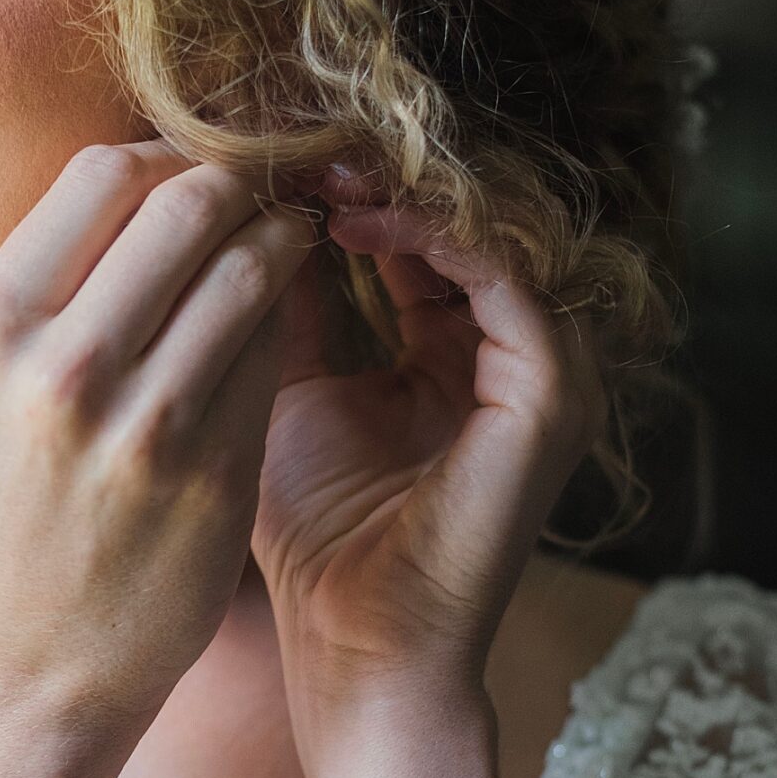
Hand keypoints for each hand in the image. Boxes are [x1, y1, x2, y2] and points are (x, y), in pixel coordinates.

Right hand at [0, 138, 318, 734]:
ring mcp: (143, 423)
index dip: (167, 150)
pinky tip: (283, 320)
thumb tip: (137, 179)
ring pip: (248, 268)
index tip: (196, 163)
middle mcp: (61, 365)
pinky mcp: (214, 473)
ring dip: (283, 237)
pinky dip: (285, 319)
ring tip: (291, 236)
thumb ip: (47, 293)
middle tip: (267, 185)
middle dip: (241, 178)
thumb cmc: (4, 522)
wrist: (23, 676)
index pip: (102, 172)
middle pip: (186, 201)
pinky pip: (272, 353)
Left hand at [250, 170, 606, 773]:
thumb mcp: (278, 392)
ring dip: (398, 190)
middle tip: (292, 134)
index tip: (261, 151)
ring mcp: (539, 372)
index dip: (335, 190)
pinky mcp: (549, 395)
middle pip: (450, 223)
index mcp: (447, 352)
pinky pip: (504, 280)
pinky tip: (356, 215)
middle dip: (367, 175)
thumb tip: (227, 208)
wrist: (353, 643)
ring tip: (318, 163)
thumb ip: (272, 305)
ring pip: (481, 234)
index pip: (406, 237)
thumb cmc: (308, 537)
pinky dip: (434, 237)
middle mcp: (504, 353)